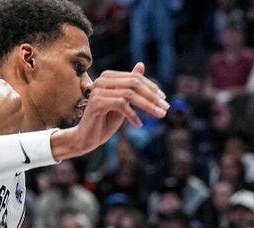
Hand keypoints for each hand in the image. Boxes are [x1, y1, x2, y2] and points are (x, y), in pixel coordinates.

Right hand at [52, 63, 168, 159]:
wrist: (87, 136)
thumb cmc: (106, 119)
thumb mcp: (123, 102)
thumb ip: (131, 86)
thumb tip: (141, 64)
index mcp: (108, 76)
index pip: (135, 78)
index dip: (152, 88)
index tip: (164, 99)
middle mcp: (102, 80)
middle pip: (134, 84)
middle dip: (153, 96)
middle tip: (166, 108)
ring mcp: (98, 91)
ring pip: (130, 94)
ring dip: (148, 106)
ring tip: (160, 115)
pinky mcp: (96, 103)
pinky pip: (121, 105)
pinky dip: (132, 115)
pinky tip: (139, 124)